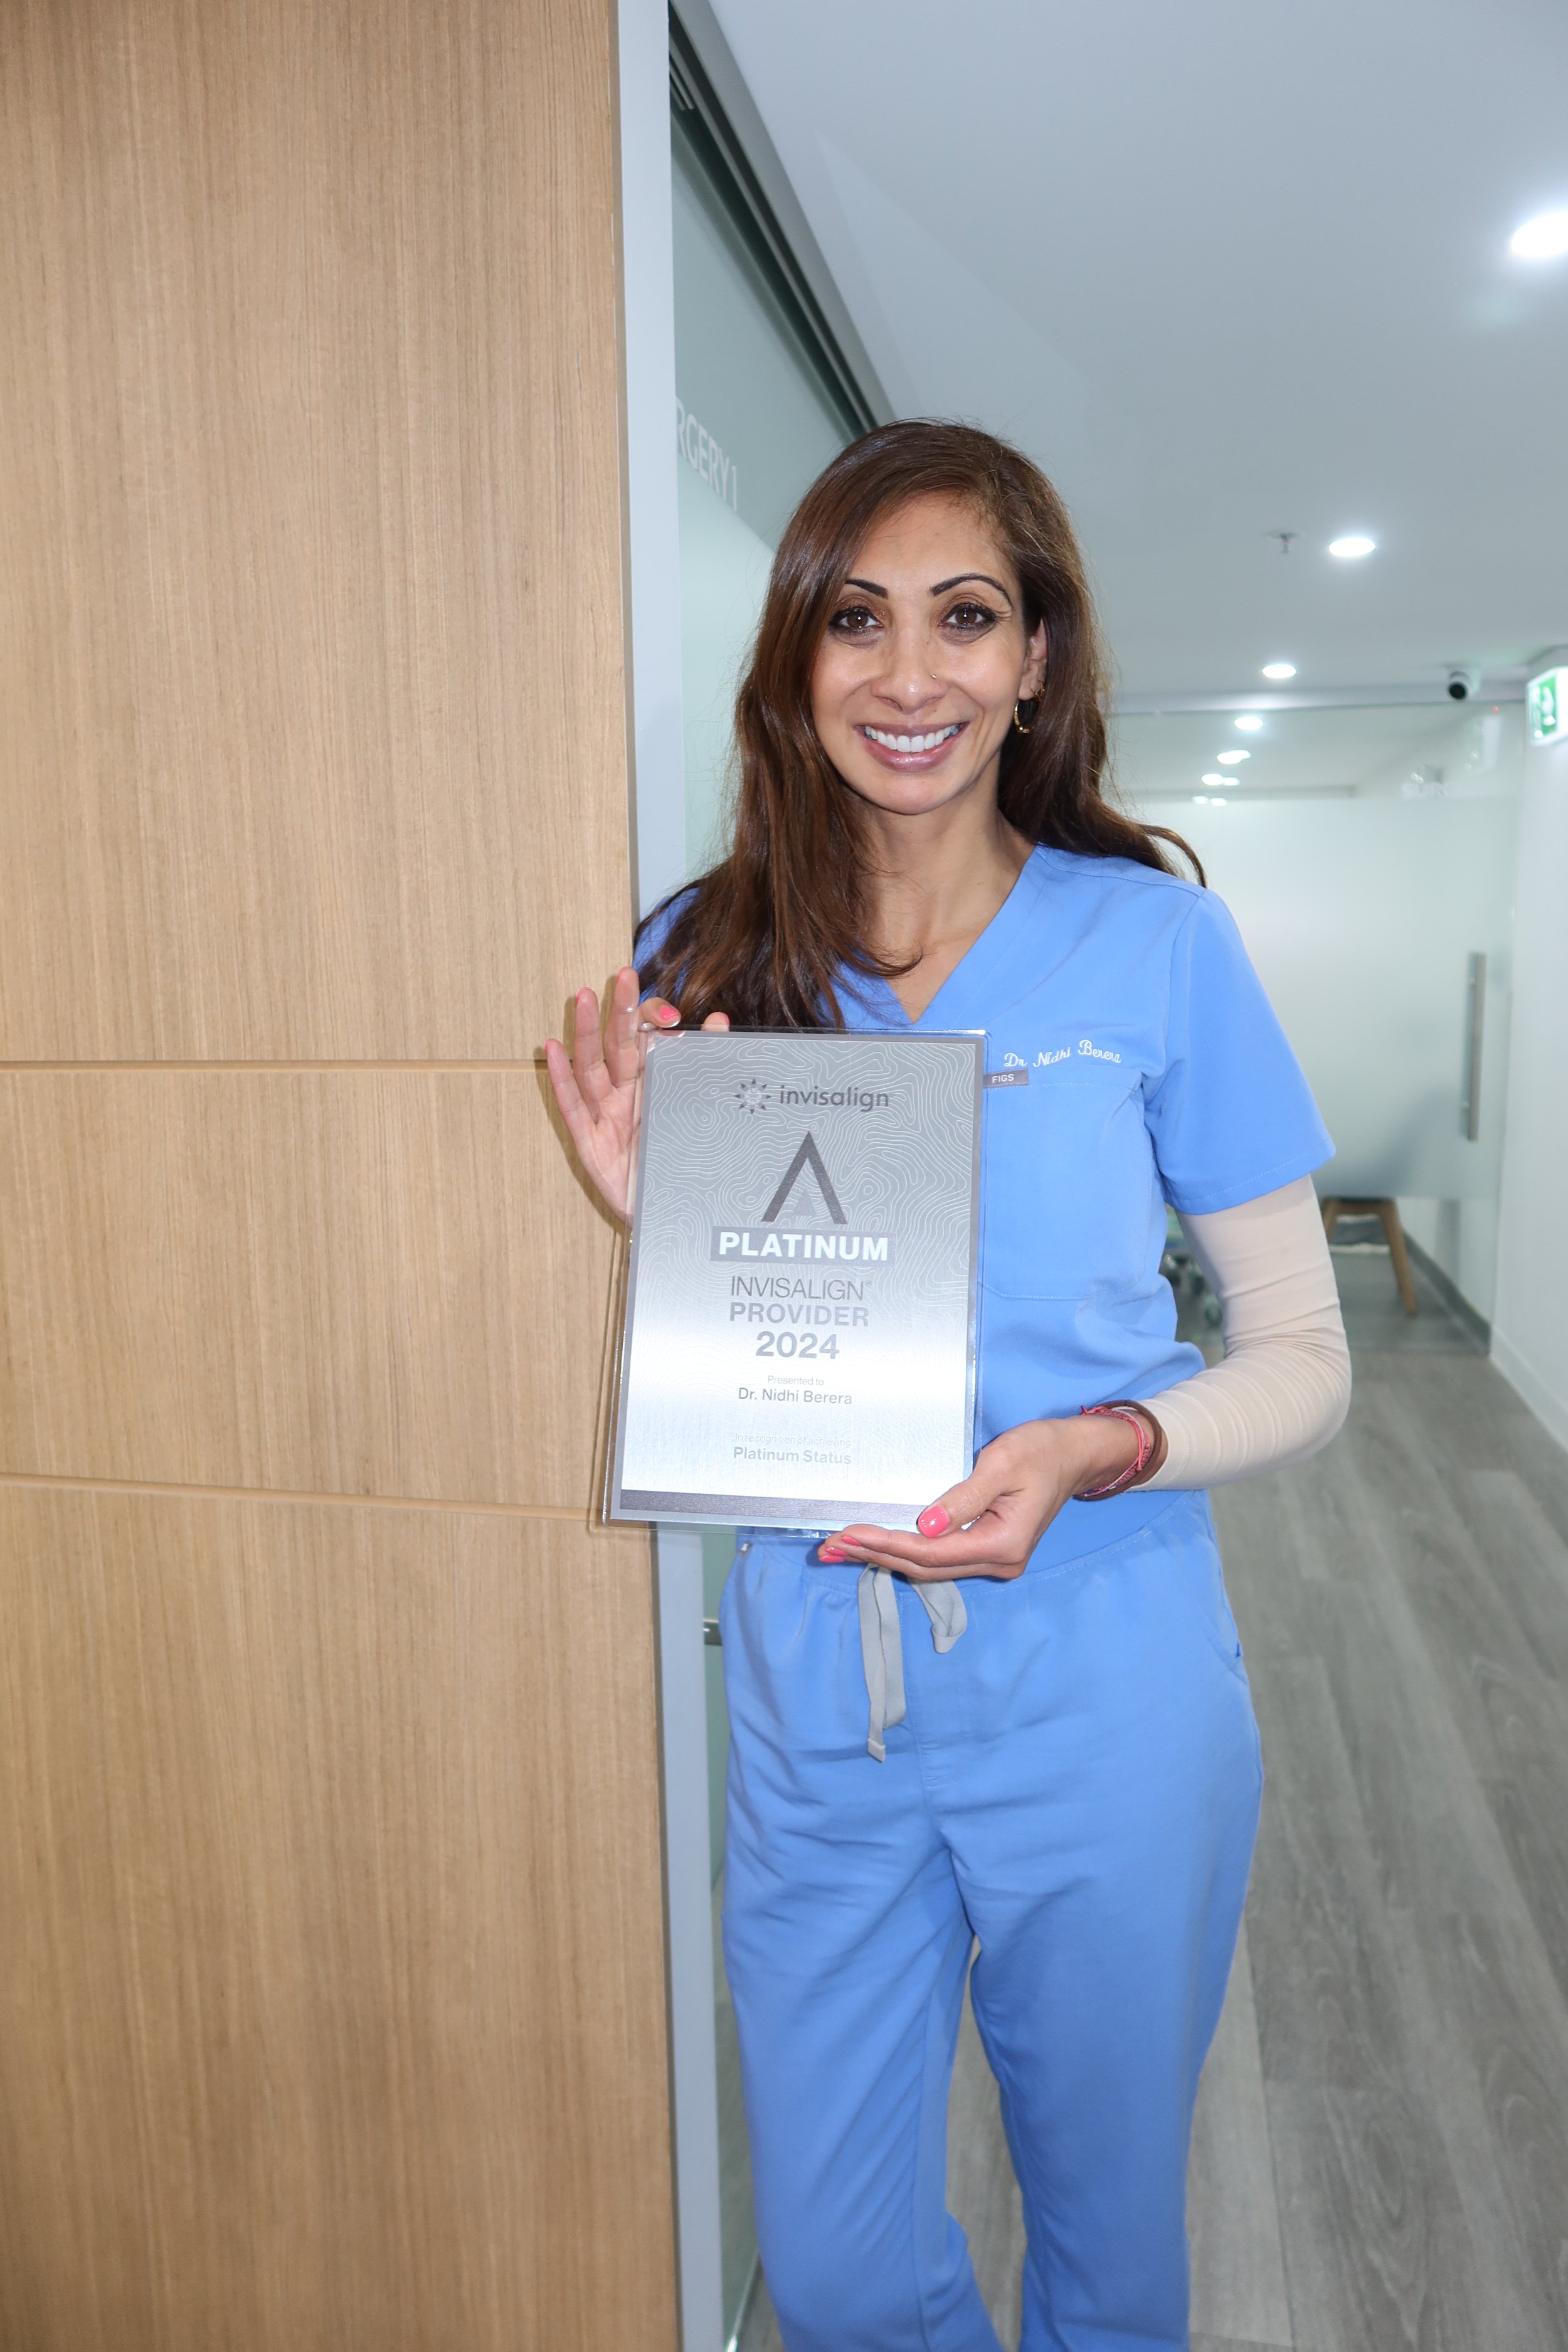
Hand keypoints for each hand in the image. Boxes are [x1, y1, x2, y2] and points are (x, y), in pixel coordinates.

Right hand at [544, 967, 728, 1218]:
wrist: (679, 1216)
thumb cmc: (684, 1161)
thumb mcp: (700, 1109)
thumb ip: (707, 1065)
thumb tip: (717, 1018)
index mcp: (652, 1084)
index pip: (647, 1040)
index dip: (652, 1022)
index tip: (668, 1012)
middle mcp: (626, 1096)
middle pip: (618, 1046)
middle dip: (620, 1011)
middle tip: (623, 975)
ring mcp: (606, 1118)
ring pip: (591, 1069)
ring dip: (584, 1033)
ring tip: (582, 997)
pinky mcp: (591, 1146)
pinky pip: (573, 1109)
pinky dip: (560, 1080)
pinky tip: (551, 1049)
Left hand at [817, 1414, 1143, 1580]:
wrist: (1074, 1454)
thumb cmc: (1041, 1451)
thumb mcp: (1001, 1465)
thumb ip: (963, 1498)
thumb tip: (925, 1527)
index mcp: (1003, 1545)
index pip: (931, 1552)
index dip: (886, 1544)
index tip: (849, 1533)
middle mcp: (999, 1562)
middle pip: (925, 1567)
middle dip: (875, 1555)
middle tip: (830, 1547)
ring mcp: (995, 1561)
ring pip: (930, 1568)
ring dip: (886, 1557)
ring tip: (842, 1549)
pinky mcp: (988, 1550)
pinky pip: (940, 1559)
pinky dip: (906, 1552)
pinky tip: (879, 1546)